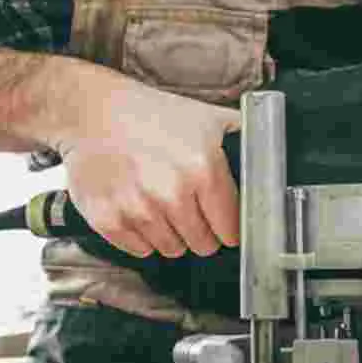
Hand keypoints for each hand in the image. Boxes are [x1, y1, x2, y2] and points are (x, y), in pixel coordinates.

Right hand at [53, 65, 239, 260]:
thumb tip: (269, 148)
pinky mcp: (110, 220)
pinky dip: (141, 236)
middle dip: (200, 231)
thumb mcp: (204, 116)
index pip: (230, 229)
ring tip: (159, 202)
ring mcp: (139, 210)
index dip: (228, 227)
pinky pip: (140, 250)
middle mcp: (173, 194)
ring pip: (171, 250)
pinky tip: (137, 208)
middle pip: (203, 245)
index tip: (222, 222)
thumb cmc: (150, 114)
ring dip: (170, 233)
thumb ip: (241, 135)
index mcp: (204, 170)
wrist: (92, 112)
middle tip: (187, 207)